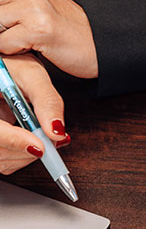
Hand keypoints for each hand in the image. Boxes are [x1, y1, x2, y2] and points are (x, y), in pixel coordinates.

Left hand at [0, 0, 97, 78]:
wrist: (98, 42)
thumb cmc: (63, 26)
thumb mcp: (30, 0)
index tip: (7, 17)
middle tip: (18, 30)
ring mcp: (34, 5)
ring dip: (3, 38)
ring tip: (24, 37)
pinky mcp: (39, 28)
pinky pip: (2, 43)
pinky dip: (12, 50)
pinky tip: (32, 46)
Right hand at [0, 54, 69, 174]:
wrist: (3, 71)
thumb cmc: (12, 67)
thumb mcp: (31, 74)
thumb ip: (46, 101)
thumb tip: (58, 131)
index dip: (14, 141)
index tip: (39, 146)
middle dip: (27, 149)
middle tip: (49, 140)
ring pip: (1, 160)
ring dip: (26, 154)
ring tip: (39, 134)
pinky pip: (3, 160)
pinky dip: (22, 155)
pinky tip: (30, 139)